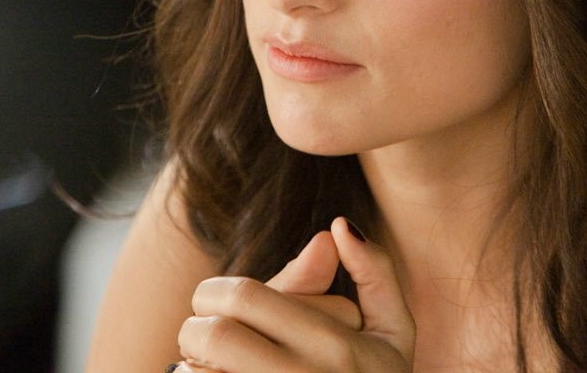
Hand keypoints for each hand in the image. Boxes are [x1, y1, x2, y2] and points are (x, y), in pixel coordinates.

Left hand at [175, 217, 414, 371]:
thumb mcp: (395, 335)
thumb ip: (377, 275)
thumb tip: (339, 226)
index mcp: (335, 347)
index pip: (247, 295)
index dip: (215, 291)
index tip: (214, 301)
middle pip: (215, 333)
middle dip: (195, 327)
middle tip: (201, 333)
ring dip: (191, 367)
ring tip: (207, 368)